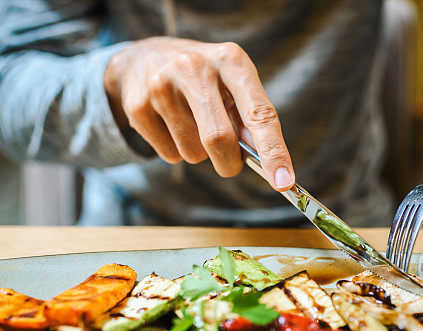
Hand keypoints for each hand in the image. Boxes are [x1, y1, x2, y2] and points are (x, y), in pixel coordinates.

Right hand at [103, 37, 294, 189]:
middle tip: (230, 164)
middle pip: (219, 139)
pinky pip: (169, 155)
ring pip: (193, 153)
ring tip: (191, 125)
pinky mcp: (138, 106)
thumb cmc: (203, 78)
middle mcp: (194, 67)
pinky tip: (170, 125)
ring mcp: (161, 85)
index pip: (259, 113)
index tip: (284, 180)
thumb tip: (265, 159)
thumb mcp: (232, 83)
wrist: (144, 57)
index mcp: (230, 60)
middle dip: (229, 163)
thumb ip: (250, 117)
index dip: (274, 150)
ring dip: (199, 154)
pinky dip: (176, 151)